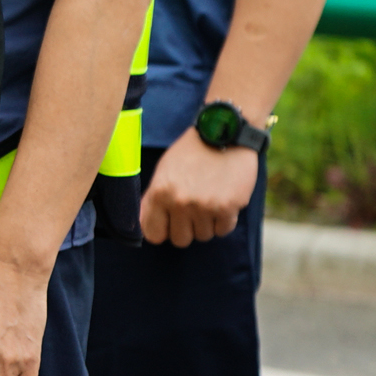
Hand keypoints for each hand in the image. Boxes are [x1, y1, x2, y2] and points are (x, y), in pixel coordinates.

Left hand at [142, 137, 257, 245]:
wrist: (223, 135)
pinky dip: (223, 220)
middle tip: (191, 212)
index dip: (161, 231)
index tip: (168, 225)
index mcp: (160, 192)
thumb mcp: (164, 171)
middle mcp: (181, 202)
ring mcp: (205, 207)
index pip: (153, 234)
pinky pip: (223, 230)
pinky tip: (222, 202)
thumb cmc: (190, 153)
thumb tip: (146, 226)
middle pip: (180, 240)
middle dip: (185, 229)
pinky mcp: (229, 208)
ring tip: (208, 200)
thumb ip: (154, 199)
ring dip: (206, 223)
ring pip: (203, 236)